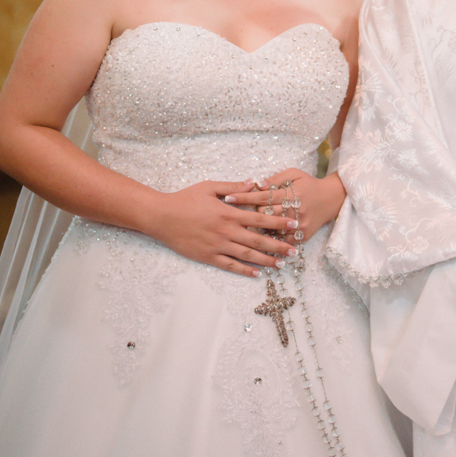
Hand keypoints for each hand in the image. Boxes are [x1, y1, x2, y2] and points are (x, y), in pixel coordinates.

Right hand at [147, 180, 300, 276]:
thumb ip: (233, 187)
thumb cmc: (185, 199)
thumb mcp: (210, 187)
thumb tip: (253, 182)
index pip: (260, 219)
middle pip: (259, 241)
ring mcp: (218, 245)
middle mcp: (227, 231)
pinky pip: (230, 265)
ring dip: (266, 261)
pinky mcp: (207, 256)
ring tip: (281, 265)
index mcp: (229, 213)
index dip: (279, 223)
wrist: (161, 216)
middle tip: (295, 251)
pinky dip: (244, 270)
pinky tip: (256, 274)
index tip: (294, 225)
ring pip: (247, 255)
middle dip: (279, 246)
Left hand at [225, 168, 345, 239]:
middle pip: (265, 214)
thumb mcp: (294, 174)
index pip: (263, 196)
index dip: (244, 197)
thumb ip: (275, 179)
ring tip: (242, 231)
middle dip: (249, 213)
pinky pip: (282, 240)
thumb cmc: (309, 184)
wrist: (332, 199)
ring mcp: (300, 224)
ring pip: (272, 230)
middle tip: (236, 214)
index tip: (228, 199)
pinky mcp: (303, 235)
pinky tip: (261, 239)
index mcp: (293, 193)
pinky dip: (271, 239)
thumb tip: (257, 184)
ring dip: (257, 229)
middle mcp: (296, 210)